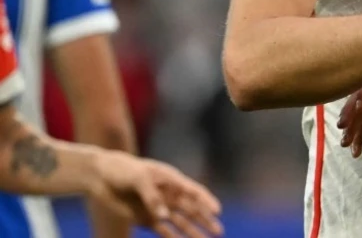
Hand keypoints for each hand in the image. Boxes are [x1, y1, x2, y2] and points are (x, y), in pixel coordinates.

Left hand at [88, 152, 222, 237]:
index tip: (217, 211)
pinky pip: (163, 231)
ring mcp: (159, 208)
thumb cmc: (123, 170)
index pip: (194, 192)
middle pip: (192, 210)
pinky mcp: (146, 219)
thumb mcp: (139, 178)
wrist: (101, 176)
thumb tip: (164, 216)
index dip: (207, 201)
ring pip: (181, 222)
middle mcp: (169, 195)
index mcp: (172, 180)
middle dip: (206, 221)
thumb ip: (152, 197)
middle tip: (219, 232)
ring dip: (193, 232)